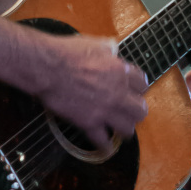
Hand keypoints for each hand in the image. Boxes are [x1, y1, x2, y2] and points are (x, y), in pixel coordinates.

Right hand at [0, 19, 148, 149]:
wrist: (47, 67)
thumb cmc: (68, 52)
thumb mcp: (94, 43)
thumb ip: (108, 48)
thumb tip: (114, 48)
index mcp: (121, 72)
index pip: (143, 84)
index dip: (138, 88)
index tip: (134, 91)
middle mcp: (118, 93)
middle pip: (140, 110)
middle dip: (136, 112)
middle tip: (129, 112)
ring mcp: (105, 110)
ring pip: (127, 128)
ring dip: (124, 128)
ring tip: (119, 129)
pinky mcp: (89, 122)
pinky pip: (102, 140)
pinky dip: (104, 145)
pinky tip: (104, 146)